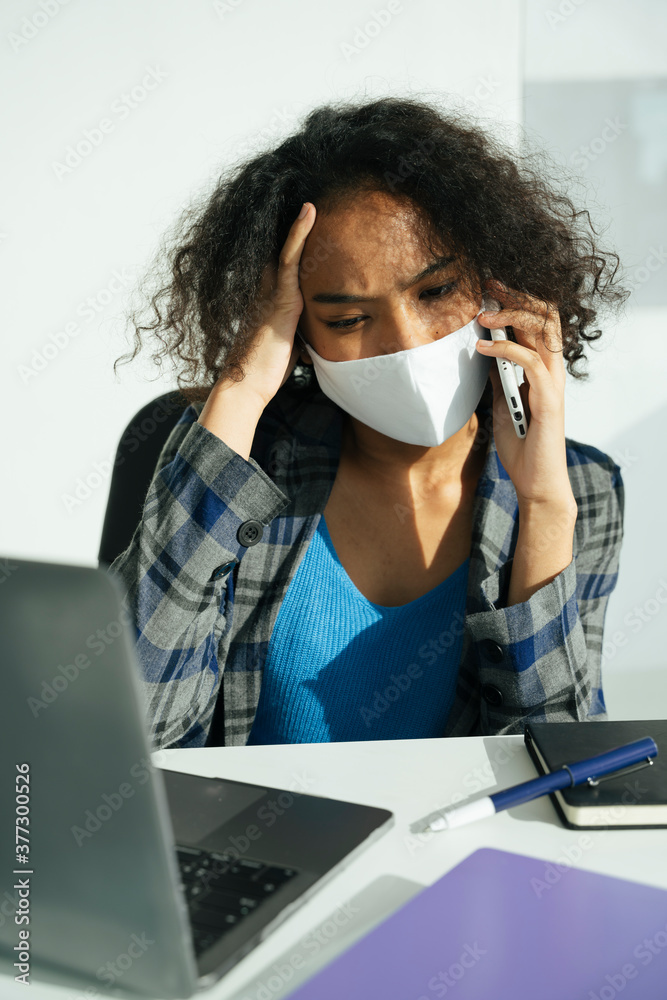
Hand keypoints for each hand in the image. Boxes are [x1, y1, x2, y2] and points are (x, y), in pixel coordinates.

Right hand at [215, 202, 316, 406]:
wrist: (248, 385)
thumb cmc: (266, 373)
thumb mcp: (288, 350)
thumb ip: (297, 339)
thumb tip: (308, 347)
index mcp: (269, 300)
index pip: (283, 265)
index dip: (294, 242)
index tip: (307, 219)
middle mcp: (267, 289)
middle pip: (283, 250)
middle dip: (295, 226)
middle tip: (310, 196)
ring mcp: (272, 291)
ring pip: (287, 248)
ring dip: (299, 222)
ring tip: (313, 194)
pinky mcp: (280, 297)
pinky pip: (290, 257)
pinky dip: (299, 233)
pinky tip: (309, 211)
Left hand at [475, 279, 576, 510]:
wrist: (536, 482)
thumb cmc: (522, 447)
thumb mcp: (501, 406)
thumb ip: (497, 381)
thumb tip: (482, 356)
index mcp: (543, 369)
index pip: (538, 321)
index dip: (517, 300)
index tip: (491, 287)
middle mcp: (552, 371)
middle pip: (545, 316)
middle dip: (517, 296)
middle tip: (490, 286)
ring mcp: (552, 383)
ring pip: (542, 331)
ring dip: (510, 318)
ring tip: (482, 317)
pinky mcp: (548, 399)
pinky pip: (528, 362)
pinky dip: (504, 350)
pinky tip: (482, 348)